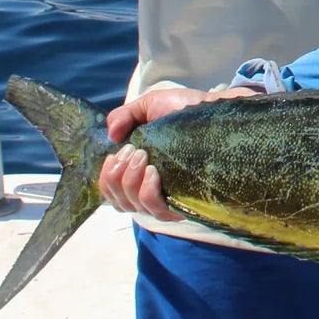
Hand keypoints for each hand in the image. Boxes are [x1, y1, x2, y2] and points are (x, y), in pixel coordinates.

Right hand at [98, 85, 257, 219]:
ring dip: (131, 182)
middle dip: (117, 176)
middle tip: (133, 152)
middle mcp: (149, 189)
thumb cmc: (181, 111)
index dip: (106, 178)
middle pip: (119, 202)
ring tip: (143, 158)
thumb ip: (124, 116)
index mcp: (136, 172)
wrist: (212, 111)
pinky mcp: (183, 202)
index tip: (114, 155)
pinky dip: (148, 192)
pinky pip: (158, 211)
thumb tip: (111, 134)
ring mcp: (166, 198)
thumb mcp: (149, 106)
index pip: (110, 192)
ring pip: (135, 206)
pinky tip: (154, 173)